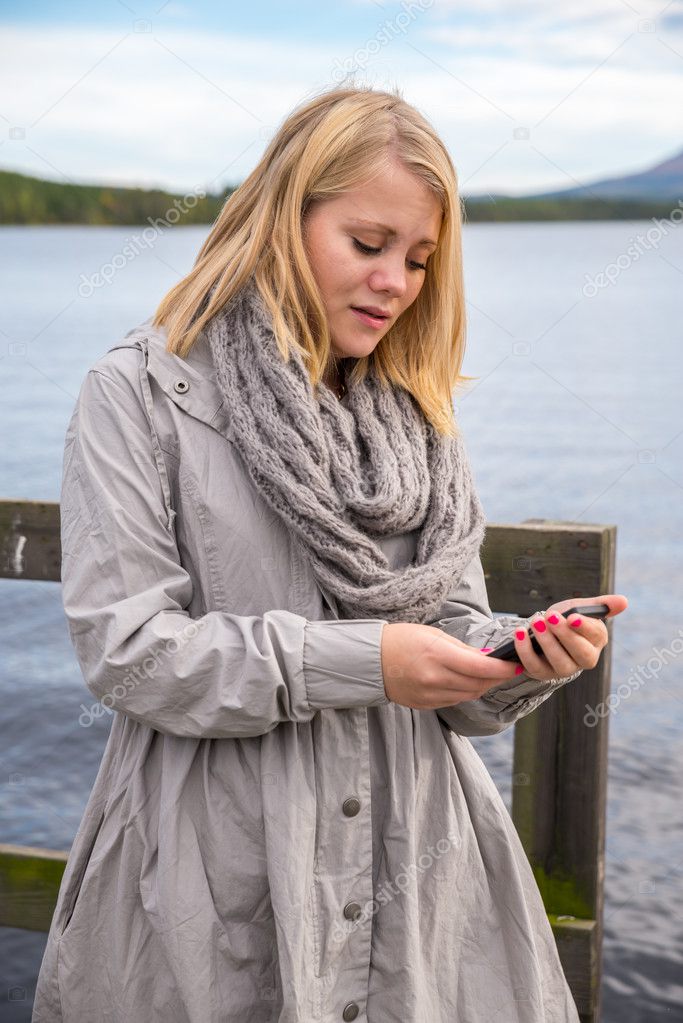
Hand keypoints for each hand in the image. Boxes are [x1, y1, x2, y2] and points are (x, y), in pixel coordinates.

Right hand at [380, 622, 524, 709]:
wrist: (370, 660)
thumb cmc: (401, 640)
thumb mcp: (433, 635)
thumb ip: (462, 649)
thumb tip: (488, 659)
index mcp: (437, 655)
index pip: (481, 667)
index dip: (503, 669)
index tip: (516, 666)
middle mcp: (434, 678)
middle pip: (478, 684)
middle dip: (496, 677)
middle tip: (506, 669)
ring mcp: (429, 695)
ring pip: (469, 696)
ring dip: (482, 686)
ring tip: (487, 675)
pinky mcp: (425, 705)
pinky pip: (454, 701)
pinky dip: (464, 692)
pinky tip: (465, 682)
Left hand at [505, 593, 628, 681]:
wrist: (542, 631)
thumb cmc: (565, 619)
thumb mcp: (579, 608)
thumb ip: (600, 604)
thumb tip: (624, 601)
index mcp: (597, 640)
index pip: (596, 635)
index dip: (584, 626)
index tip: (572, 616)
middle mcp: (585, 659)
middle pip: (580, 653)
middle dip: (565, 635)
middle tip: (550, 617)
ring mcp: (564, 669)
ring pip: (560, 662)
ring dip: (546, 642)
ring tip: (535, 623)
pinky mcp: (543, 674)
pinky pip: (535, 667)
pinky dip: (526, 650)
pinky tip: (519, 634)